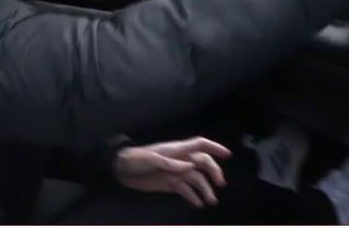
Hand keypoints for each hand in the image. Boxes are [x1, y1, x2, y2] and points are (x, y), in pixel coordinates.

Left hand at [114, 137, 231, 207]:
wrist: (120, 170)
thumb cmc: (135, 159)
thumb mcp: (151, 159)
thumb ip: (170, 163)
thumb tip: (191, 166)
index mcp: (176, 150)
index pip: (199, 144)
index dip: (214, 147)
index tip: (227, 154)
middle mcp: (179, 160)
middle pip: (202, 163)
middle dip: (213, 171)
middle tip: (220, 184)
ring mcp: (175, 172)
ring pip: (196, 179)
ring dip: (205, 188)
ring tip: (211, 201)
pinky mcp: (169, 183)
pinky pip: (185, 190)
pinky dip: (193, 196)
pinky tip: (199, 204)